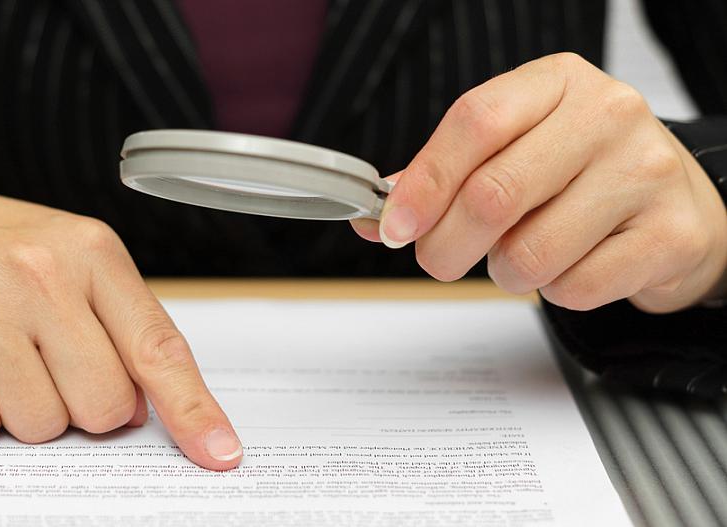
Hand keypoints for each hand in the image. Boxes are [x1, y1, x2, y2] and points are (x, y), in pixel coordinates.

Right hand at [0, 188, 241, 469]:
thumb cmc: (1, 253)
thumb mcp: (76, 265)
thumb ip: (121, 330)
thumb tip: (146, 410)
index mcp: (92, 252)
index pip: (157, 348)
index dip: (192, 409)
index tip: (218, 451)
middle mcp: (39, 271)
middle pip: (103, 404)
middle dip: (85, 407)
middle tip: (52, 366)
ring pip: (41, 425)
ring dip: (27, 411)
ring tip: (2, 359)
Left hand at [352, 53, 726, 312]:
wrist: (679, 203)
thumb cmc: (582, 173)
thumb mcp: (516, 148)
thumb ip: (446, 175)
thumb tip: (376, 217)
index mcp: (558, 82)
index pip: (475, 121)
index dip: (425, 182)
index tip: (394, 227)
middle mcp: (607, 115)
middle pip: (492, 195)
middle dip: (445, 246)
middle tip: (439, 260)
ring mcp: (645, 172)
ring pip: (529, 253)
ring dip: (505, 273)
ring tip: (522, 256)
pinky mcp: (670, 234)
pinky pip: (574, 287)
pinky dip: (554, 291)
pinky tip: (571, 265)